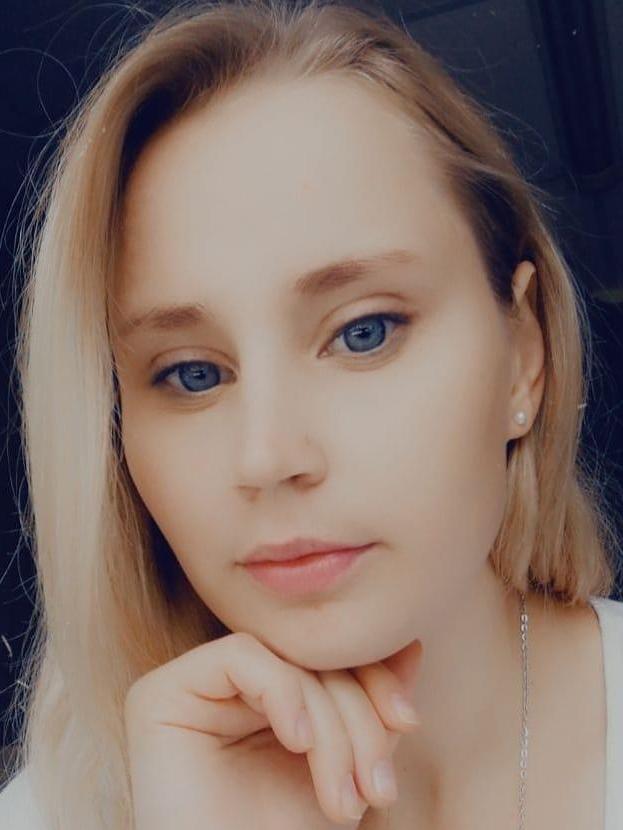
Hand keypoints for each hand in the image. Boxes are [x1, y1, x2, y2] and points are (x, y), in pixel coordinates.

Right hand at [123, 631, 422, 828]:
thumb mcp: (347, 768)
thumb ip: (372, 708)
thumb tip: (412, 645)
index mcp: (264, 695)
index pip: (326, 656)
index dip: (374, 679)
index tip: (408, 722)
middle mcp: (224, 686)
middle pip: (309, 659)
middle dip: (356, 720)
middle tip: (377, 789)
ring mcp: (190, 687)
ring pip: (283, 661)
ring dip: (330, 727)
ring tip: (345, 800)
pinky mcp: (160, 693)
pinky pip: (240, 657)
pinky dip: (283, 693)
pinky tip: (297, 742)